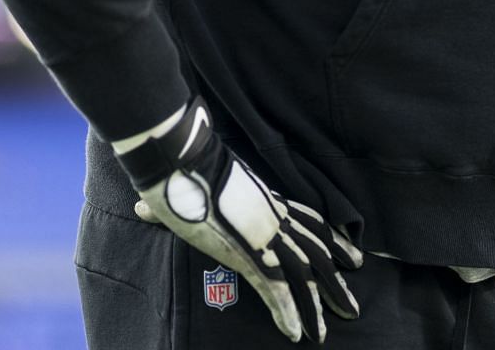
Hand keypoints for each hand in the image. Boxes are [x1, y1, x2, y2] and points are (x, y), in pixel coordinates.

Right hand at [117, 97, 362, 342]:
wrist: (183, 161)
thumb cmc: (181, 168)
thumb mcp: (189, 187)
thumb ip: (172, 204)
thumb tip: (142, 208)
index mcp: (265, 202)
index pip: (309, 221)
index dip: (331, 240)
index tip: (351, 255)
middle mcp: (273, 219)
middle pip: (315, 250)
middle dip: (335, 279)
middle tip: (351, 304)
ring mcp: (263, 237)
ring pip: (303, 274)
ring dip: (317, 304)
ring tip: (326, 332)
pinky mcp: (247, 254)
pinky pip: (275, 289)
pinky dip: (287, 312)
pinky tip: (296, 333)